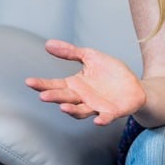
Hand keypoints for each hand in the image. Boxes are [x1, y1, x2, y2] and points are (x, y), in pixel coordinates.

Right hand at [25, 40, 145, 125]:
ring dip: (72, 110)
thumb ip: (71, 52)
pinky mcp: (112, 112)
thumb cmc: (111, 73)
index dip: (42, 84)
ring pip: (81, 111)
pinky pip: (105, 118)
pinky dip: (101, 120)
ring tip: (63, 107)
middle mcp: (82, 99)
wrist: (135, 86)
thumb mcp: (91, 57)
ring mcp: (96, 107)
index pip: (55, 85)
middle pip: (65, 98)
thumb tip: (48, 44)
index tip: (29, 81)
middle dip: (55, 98)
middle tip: (43, 96)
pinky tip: (97, 120)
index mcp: (75, 86)